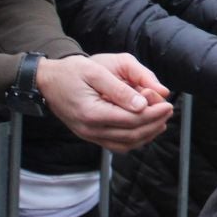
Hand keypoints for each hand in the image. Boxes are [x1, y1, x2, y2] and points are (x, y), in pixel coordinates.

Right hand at [36, 53, 174, 150]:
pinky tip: (145, 128)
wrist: (47, 81)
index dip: (153, 114)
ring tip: (161, 120)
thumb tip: (143, 104)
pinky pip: (116, 144)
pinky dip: (134, 139)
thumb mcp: (96, 72)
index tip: (168, 104)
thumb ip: (120, 89)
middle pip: (131, 135)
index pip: (131, 120)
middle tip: (169, 111)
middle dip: (154, 124)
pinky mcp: (90, 136)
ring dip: (147, 134)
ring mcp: (89, 135)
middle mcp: (90, 130)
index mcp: (92, 113)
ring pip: (125, 144)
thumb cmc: (72, 71)